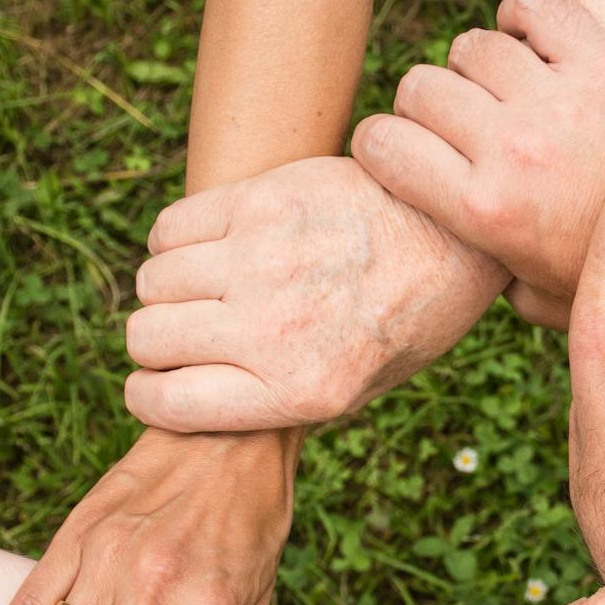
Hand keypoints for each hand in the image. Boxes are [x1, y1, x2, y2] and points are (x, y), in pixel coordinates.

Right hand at [123, 156, 509, 432]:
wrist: (457, 234)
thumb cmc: (408, 318)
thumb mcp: (359, 389)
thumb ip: (278, 400)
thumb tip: (194, 399)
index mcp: (301, 390)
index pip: (166, 403)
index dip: (149, 396)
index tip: (157, 385)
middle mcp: (275, 329)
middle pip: (147, 338)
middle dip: (156, 343)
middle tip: (189, 333)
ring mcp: (264, 260)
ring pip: (153, 281)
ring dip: (168, 290)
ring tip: (207, 287)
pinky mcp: (262, 200)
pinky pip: (170, 228)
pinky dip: (175, 242)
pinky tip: (212, 247)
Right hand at [352, 0, 604, 328]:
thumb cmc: (604, 273)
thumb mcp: (532, 298)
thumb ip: (482, 278)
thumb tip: (445, 265)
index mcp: (483, 211)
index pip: (381, 144)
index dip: (379, 144)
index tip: (397, 152)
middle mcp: (513, 150)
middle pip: (421, 88)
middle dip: (425, 107)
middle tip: (455, 127)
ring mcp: (560, 102)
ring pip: (473, 47)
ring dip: (476, 67)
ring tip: (500, 93)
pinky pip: (538, 8)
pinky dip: (524, 16)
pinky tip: (530, 44)